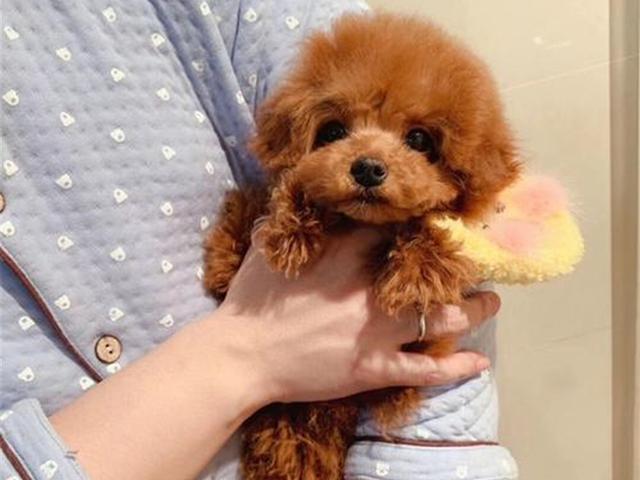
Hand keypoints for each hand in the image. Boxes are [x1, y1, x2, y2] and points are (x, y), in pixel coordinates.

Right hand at [216, 228, 499, 404]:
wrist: (242, 356)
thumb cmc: (251, 300)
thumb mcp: (265, 249)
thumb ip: (286, 220)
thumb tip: (294, 195)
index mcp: (346, 256)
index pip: (396, 231)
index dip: (424, 225)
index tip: (441, 223)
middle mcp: (371, 290)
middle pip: (432, 273)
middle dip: (461, 267)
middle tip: (478, 263)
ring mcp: (377, 331)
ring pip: (440, 318)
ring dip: (472, 311)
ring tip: (490, 303)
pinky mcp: (374, 367)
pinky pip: (423, 369)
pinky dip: (454, 368)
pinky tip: (478, 363)